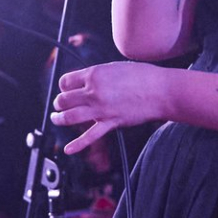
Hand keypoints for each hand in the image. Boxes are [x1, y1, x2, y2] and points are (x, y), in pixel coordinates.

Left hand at [54, 61, 172, 156]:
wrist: (161, 91)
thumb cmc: (142, 76)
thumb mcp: (115, 68)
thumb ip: (98, 75)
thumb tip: (88, 82)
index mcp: (94, 75)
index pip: (65, 81)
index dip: (63, 86)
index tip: (66, 89)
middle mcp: (94, 92)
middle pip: (64, 99)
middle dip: (59, 103)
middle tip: (59, 105)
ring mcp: (101, 109)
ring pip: (69, 117)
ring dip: (59, 119)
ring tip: (56, 118)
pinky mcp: (110, 123)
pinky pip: (89, 136)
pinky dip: (77, 145)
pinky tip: (67, 149)